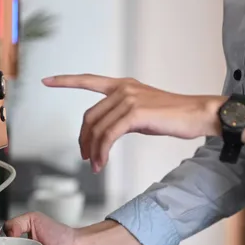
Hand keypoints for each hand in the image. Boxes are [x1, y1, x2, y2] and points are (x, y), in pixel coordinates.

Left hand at [42, 74, 226, 172]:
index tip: (47, 80)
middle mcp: (123, 88)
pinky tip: (103, 162)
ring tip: (95, 165)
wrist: (198, 114)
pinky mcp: (135, 113)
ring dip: (93, 150)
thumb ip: (124, 115)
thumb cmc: (175, 116)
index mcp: (124, 85)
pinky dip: (102, 151)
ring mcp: (129, 99)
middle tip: (85, 157)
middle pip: (89, 116)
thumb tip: (110, 131)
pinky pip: (109, 136)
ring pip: (97, 128)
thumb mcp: (144, 112)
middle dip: (83, 139)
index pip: (89, 80)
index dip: (66, 80)